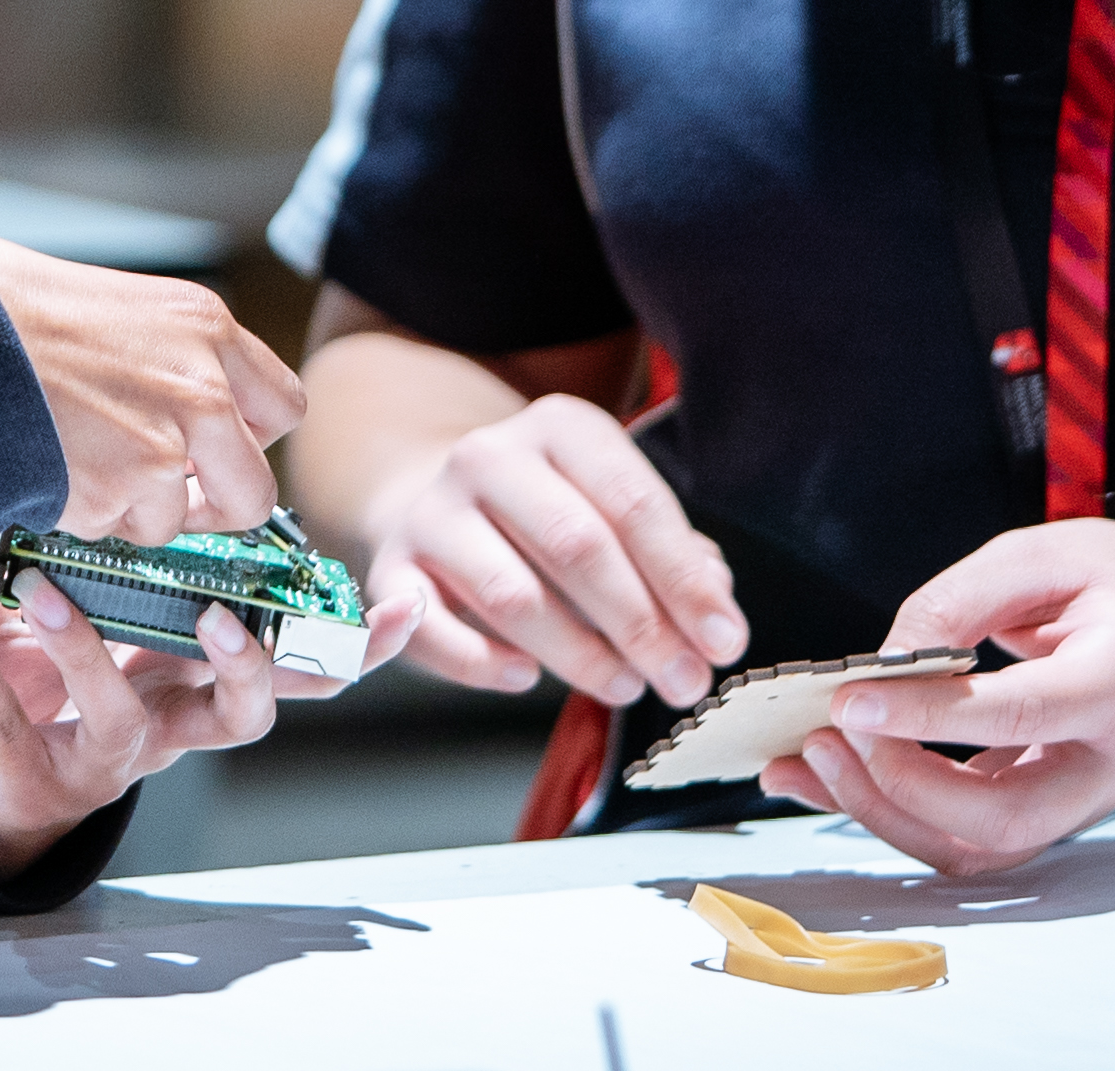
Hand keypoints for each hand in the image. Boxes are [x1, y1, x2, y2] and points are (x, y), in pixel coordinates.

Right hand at [0, 237, 302, 542]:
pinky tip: (49, 464)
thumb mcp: (125, 309)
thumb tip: (196, 424)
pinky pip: (111, 530)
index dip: (251, 441)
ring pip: (169, 520)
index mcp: (207, 327)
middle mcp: (202, 388)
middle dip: (213, 509)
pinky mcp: (113, 490)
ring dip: (126, 508)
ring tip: (73, 455)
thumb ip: (176, 361)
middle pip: (253, 493)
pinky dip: (80, 514)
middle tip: (172, 499)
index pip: (284, 408)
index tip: (218, 452)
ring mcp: (161, 446)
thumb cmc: (16, 305)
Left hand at [0, 572, 411, 878]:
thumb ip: (162, 556)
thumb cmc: (77, 671)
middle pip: (243, 715)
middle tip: (219, 617)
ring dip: (87, 654)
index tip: (400, 609)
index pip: (297, 663)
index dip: (355, 646)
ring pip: (125, 724)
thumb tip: (190, 456)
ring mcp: (107, 756)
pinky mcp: (37, 779)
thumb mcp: (131, 612)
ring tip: (45, 598)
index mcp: (202, 674)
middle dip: (245, 670)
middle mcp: (172, 720)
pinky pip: (15, 735)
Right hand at [365, 393, 742, 707]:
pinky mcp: (390, 567)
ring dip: (578, 653)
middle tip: (685, 681)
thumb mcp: (612, 509)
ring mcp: (432, 510)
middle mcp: (488, 456)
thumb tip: (715, 602)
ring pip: (511, 594)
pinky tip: (526, 679)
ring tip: (625, 686)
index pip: (634, 504)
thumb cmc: (547, 517)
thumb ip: (670, 554)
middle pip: (577, 546)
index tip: (725, 641)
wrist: (433, 499)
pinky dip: (481, 663)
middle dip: (642, 625)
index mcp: (559, 427)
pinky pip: (431, 627)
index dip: (685, 581)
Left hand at [759, 517, 1114, 874]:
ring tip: (804, 761)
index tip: (851, 697)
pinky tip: (830, 778)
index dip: (930, 715)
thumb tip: (884, 658)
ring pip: (977, 849)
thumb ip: (966, 596)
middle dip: (899, 788)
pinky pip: (967, 842)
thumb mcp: (1055, 553)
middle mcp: (1106, 765)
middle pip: (998, 818)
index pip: (1020, 715)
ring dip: (882, 816)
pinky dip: (893, 818)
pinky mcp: (1048, 814)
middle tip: (830, 732)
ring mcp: (1079, 804)